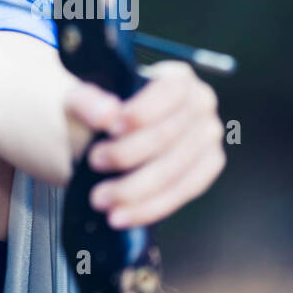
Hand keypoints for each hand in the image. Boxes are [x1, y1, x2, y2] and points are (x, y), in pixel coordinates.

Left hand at [65, 60, 225, 228]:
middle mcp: (201, 103)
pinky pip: (184, 191)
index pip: (169, 91)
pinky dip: (151, 207)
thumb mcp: (84, 99)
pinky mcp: (208, 166)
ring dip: (135, 190)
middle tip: (94, 163)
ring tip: (101, 199)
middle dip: (128, 155)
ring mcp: (209, 137)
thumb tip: (106, 115)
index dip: (141, 112)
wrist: (107, 137)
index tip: (110, 128)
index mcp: (177, 77)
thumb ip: (88, 101)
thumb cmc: (100, 111)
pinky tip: (123, 215)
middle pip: (168, 135)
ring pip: (175, 170)